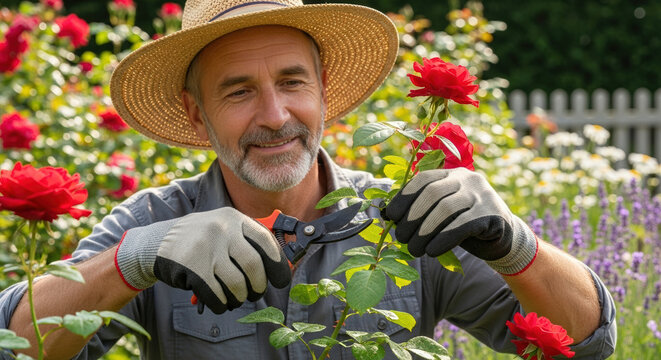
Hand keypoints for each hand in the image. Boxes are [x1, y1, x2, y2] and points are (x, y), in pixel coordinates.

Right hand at [114, 207, 290, 312]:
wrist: (158, 242)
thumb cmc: (202, 240)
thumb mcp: (224, 228)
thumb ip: (248, 242)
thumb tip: (281, 267)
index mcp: (234, 218)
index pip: (266, 242)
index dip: (278, 265)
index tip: (281, 281)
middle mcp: (222, 229)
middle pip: (253, 266)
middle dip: (258, 286)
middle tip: (255, 293)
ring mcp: (206, 248)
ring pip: (236, 284)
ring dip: (239, 297)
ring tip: (236, 298)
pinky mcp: (192, 268)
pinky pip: (217, 295)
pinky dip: (222, 304)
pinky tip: (221, 303)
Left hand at [385, 168, 536, 274]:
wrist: (503, 238)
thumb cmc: (464, 225)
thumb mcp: (441, 213)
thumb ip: (419, 210)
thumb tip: (383, 215)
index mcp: (452, 174)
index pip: (423, 179)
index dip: (403, 197)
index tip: (390, 217)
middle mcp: (468, 179)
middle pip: (432, 193)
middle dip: (412, 217)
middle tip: (401, 237)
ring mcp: (482, 195)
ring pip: (446, 209)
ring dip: (425, 231)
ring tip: (414, 249)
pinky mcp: (493, 215)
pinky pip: (463, 225)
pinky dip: (443, 239)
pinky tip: (432, 251)